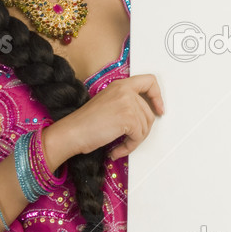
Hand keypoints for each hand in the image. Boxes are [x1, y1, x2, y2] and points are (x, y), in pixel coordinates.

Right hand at [46, 73, 164, 163]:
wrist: (71, 132)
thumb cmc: (84, 123)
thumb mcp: (107, 103)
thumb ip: (125, 103)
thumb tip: (144, 117)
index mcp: (120, 85)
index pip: (149, 81)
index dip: (157, 96)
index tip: (159, 109)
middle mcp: (125, 90)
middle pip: (149, 112)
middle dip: (141, 130)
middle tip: (128, 140)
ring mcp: (128, 103)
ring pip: (145, 126)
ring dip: (134, 141)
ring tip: (120, 146)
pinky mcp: (128, 118)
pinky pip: (139, 136)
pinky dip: (129, 147)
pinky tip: (116, 150)